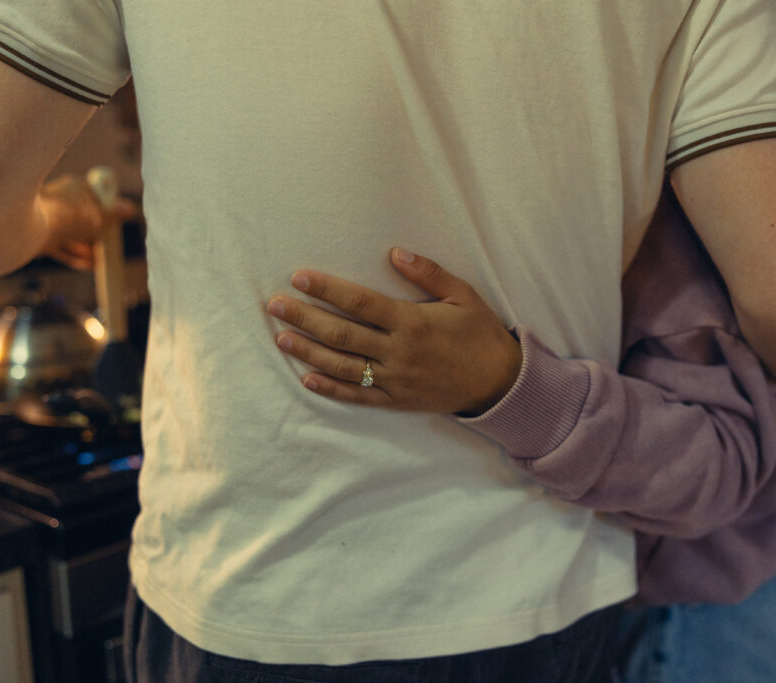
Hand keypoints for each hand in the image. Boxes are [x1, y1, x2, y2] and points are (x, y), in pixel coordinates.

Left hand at [36, 174, 136, 269]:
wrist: (30, 227)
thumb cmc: (68, 216)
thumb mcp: (98, 215)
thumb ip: (114, 213)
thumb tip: (130, 208)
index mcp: (74, 187)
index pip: (95, 195)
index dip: (107, 208)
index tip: (117, 219)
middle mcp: (60, 200)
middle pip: (83, 217)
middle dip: (97, 232)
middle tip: (109, 243)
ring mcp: (47, 218)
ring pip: (71, 234)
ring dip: (86, 247)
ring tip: (100, 259)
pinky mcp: (38, 235)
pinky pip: (60, 246)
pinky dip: (74, 255)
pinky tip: (87, 264)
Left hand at [267, 248, 522, 414]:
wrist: (500, 383)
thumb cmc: (480, 334)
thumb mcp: (462, 295)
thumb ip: (428, 273)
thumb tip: (395, 251)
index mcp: (411, 322)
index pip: (359, 302)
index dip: (327, 289)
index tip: (299, 278)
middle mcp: (398, 351)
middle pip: (341, 334)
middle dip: (305, 318)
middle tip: (274, 305)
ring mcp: (395, 379)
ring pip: (342, 366)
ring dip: (308, 352)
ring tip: (281, 338)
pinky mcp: (397, 401)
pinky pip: (358, 396)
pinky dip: (331, 388)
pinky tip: (307, 378)